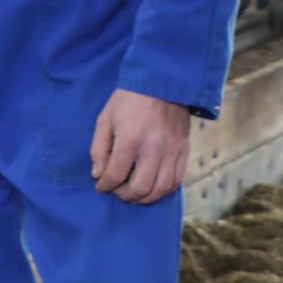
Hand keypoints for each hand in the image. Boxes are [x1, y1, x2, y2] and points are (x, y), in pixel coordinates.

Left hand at [90, 89, 190, 203]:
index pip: (116, 175)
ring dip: (144, 198)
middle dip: (125, 195)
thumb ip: (99, 149)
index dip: (105, 186)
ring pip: (160, 190)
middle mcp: (153, 149)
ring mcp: (171, 152)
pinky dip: (162, 191)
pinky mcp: (183, 152)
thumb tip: (98, 175)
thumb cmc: (128, 101)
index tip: (101, 187)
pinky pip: (176, 182)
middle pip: (140, 188)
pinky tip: (152, 188)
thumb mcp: (105, 119)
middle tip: (117, 191)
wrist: (162, 85)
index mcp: (130, 139)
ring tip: (133, 193)